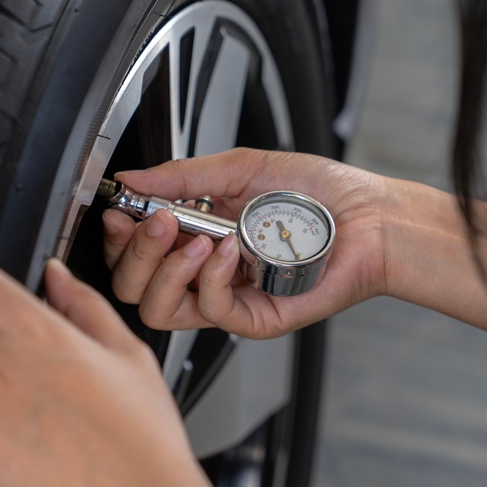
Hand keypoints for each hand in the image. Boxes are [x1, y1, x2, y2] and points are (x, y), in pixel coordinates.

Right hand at [103, 148, 388, 338]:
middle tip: (155, 221)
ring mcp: (228, 298)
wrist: (369, 216)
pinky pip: (211, 310)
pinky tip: (230, 250)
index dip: (117, 237)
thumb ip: (183, 176)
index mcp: (196, 236)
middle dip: (133, 252)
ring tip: (194, 237)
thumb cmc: (318, 194)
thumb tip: (132, 178)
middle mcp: (205, 272)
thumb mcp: (241, 169)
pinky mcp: (254, 318)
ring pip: (160, 310)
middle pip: (134, 287)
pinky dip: (211, 277)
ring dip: (165, 270)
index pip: (133, 253)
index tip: (119, 210)